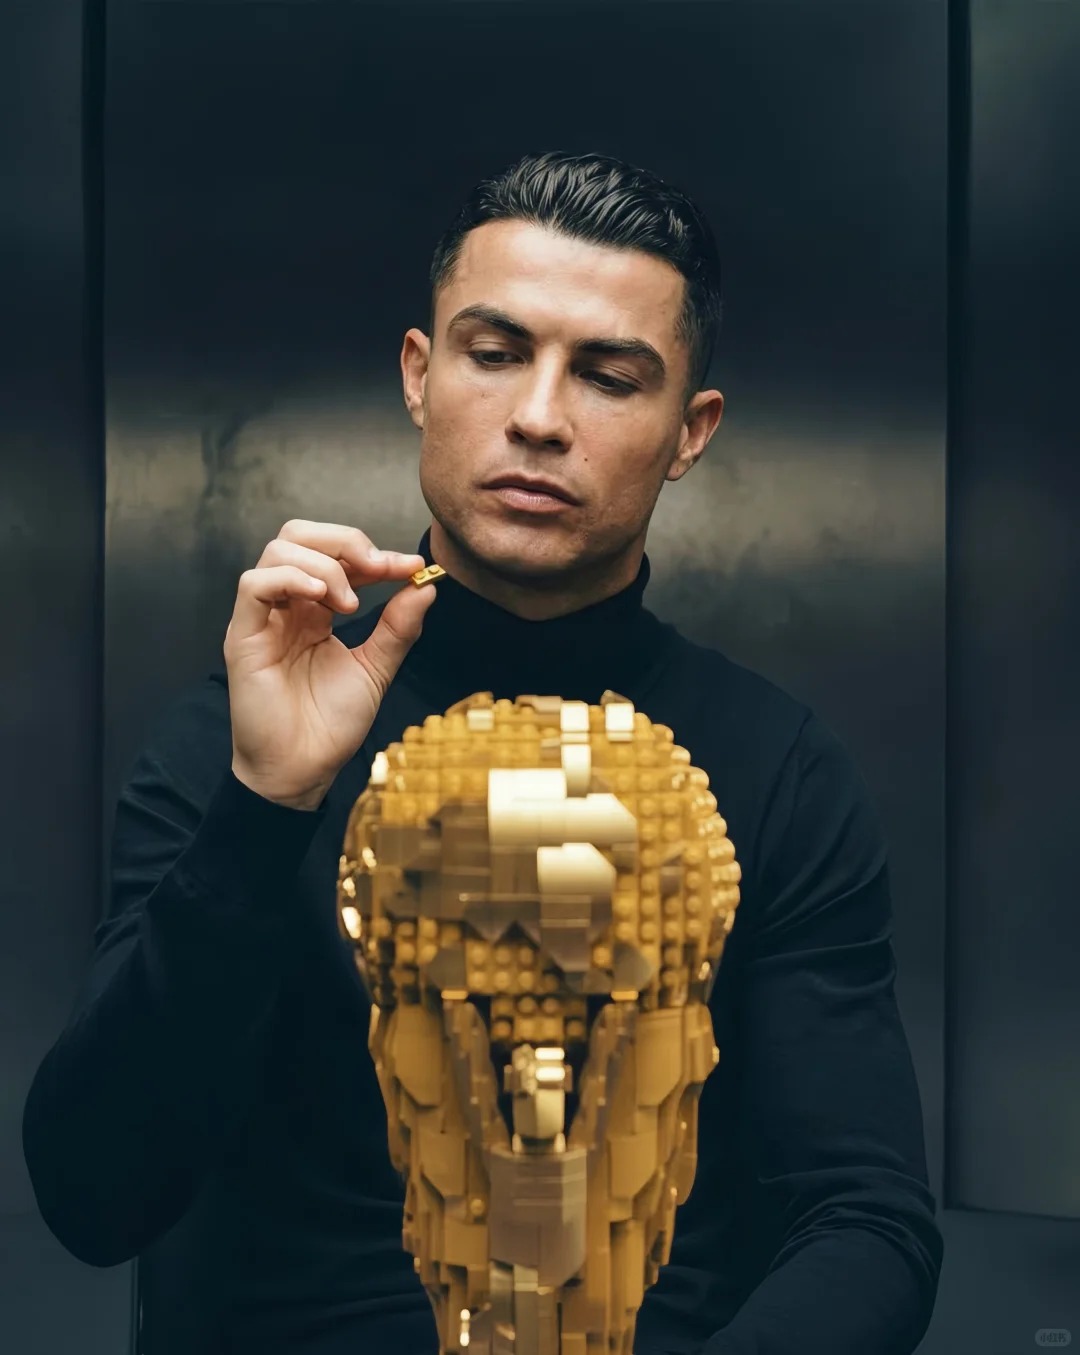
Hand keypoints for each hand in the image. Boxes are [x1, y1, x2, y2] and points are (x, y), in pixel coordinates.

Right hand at [223, 520, 436, 809]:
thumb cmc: (331, 724)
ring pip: (278, 551)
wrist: (304, 770)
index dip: (375, 554)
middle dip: (345, 541)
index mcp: (315, 609)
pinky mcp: (243, 636)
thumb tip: (425, 584)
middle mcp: (286, 606)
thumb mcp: (376, 668)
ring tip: (348, 603)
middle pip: (300, 535)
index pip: (338, 556)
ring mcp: (263, 618)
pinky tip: (320, 599)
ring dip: (324, 564)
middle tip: (377, 567)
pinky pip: (253, 585)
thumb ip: (398, 626)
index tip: (411, 567)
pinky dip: (290, 578)